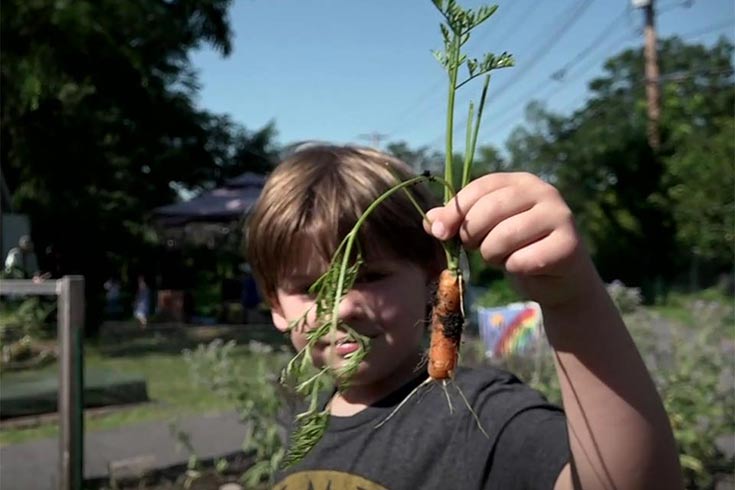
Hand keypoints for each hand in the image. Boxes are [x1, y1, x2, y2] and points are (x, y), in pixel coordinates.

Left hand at [425, 172, 597, 308]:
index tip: (440, 232)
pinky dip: (514, 269)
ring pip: (504, 236)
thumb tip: (430, 220)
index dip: (455, 210)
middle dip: (471, 235)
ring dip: (492, 255)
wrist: (559, 280)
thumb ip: (458, 223)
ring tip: (501, 257)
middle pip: (490, 209)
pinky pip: (522, 260)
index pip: (481, 187)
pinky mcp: (569, 244)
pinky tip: (524, 266)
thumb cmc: (517, 250)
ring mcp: (560, 215)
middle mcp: (544, 191)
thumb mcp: (484, 233)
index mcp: (520, 181)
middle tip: (476, 248)